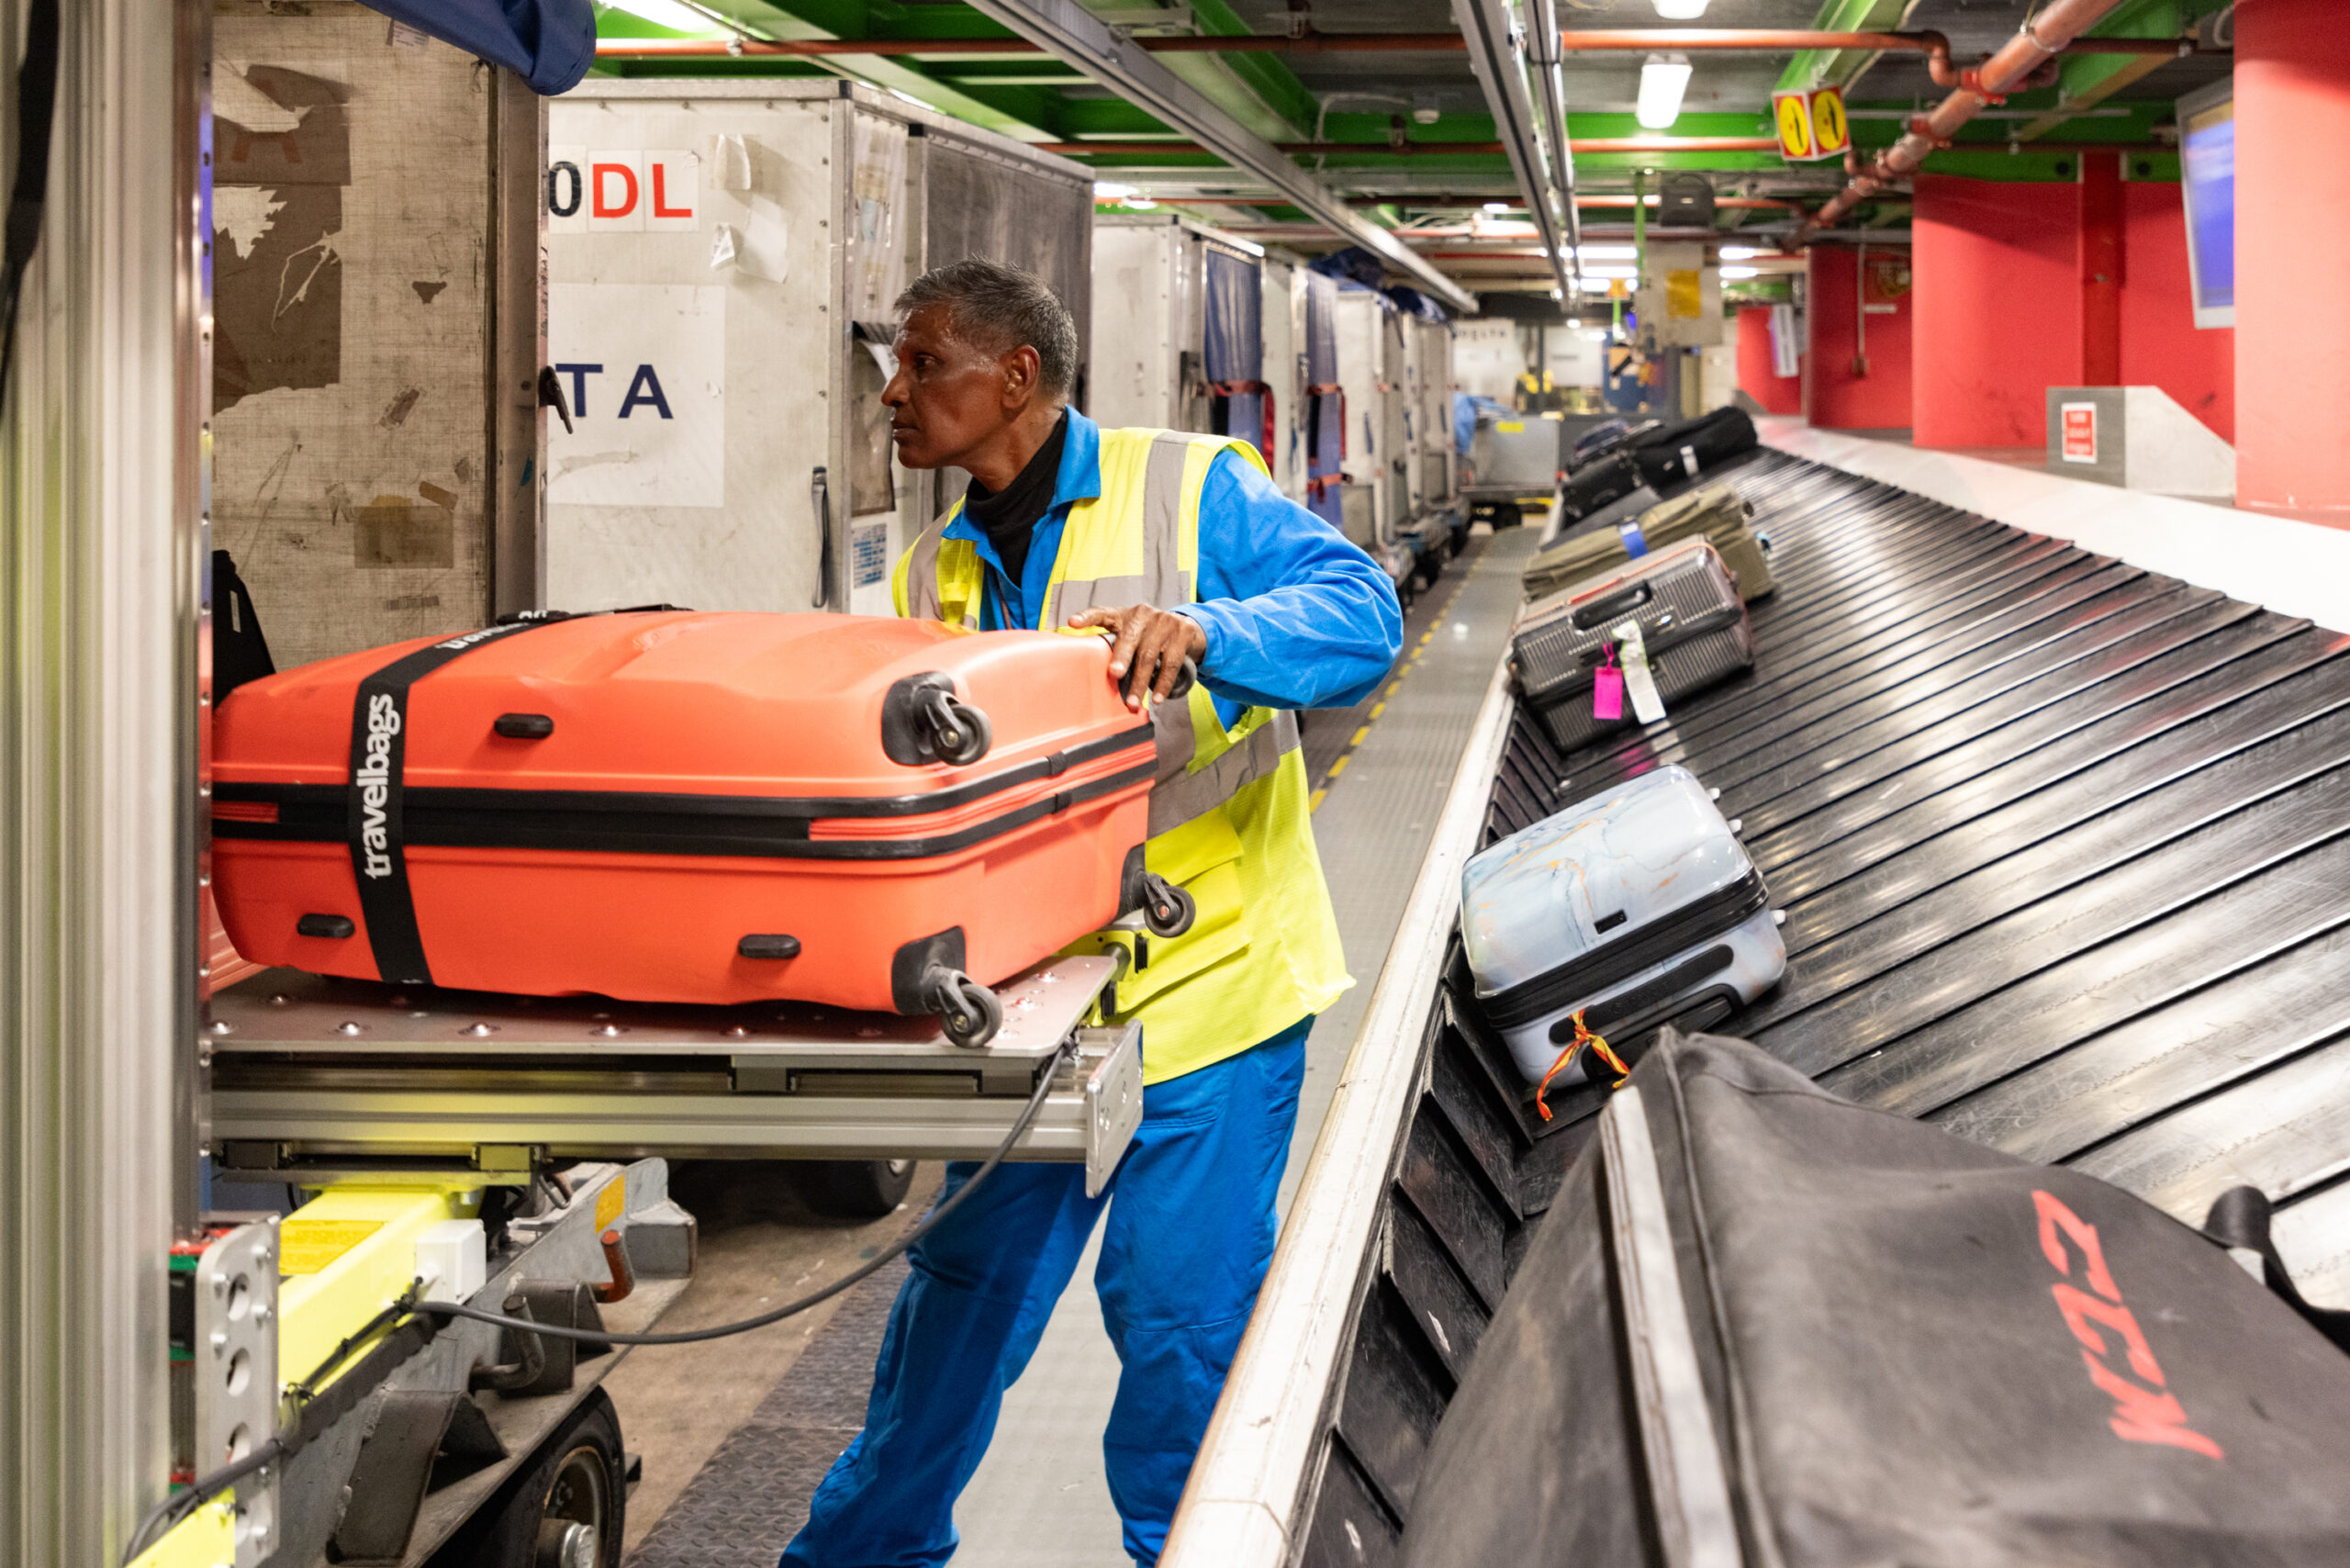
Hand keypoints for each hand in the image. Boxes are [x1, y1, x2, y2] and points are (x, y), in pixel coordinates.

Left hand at [1068, 605, 1207, 709]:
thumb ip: (1112, 645)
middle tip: (1114, 674)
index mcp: (1123, 615)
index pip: (1101, 613)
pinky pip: (1171, 663)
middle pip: (1129, 639)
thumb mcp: (1129, 633)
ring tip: (1132, 702)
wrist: (1186, 626)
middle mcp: (1142, 614)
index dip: (1087, 617)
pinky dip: (1163, 684)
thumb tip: (1090, 676)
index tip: (1072, 623)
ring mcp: (1164, 622)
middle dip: (1121, 658)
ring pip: (1149, 656)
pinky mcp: (1181, 633)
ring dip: (1140, 683)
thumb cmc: (1147, 635)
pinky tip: (1157, 698)